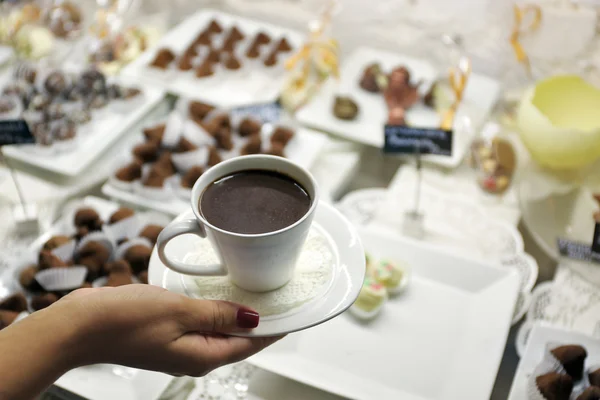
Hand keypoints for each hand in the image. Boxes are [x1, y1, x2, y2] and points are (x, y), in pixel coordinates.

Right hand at [52, 285, 280, 375]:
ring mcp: (180, 346)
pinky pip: (201, 324)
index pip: (250, 345)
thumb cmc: (125, 321)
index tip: (292, 316)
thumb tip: (251, 318)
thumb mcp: (180, 311)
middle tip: (277, 298)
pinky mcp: (168, 334)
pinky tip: (219, 296)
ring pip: (219, 330)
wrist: (82, 325)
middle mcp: (194, 356)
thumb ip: (218, 314)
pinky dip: (215, 310)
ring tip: (255, 294)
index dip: (272, 330)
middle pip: (237, 340)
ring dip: (236, 314)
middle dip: (258, 321)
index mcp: (202, 356)